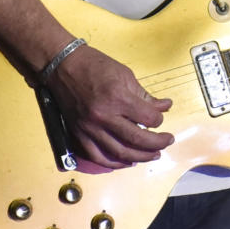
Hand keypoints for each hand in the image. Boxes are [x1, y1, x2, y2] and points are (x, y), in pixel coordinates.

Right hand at [47, 44, 172, 168]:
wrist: (62, 66)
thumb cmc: (95, 65)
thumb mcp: (125, 74)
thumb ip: (144, 95)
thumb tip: (164, 107)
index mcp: (118, 98)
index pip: (147, 118)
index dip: (158, 120)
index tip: (160, 118)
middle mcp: (104, 116)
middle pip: (136, 139)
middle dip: (156, 144)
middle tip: (167, 142)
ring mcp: (90, 128)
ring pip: (119, 152)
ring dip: (139, 157)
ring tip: (152, 155)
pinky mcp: (79, 134)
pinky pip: (98, 156)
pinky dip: (114, 163)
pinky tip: (127, 161)